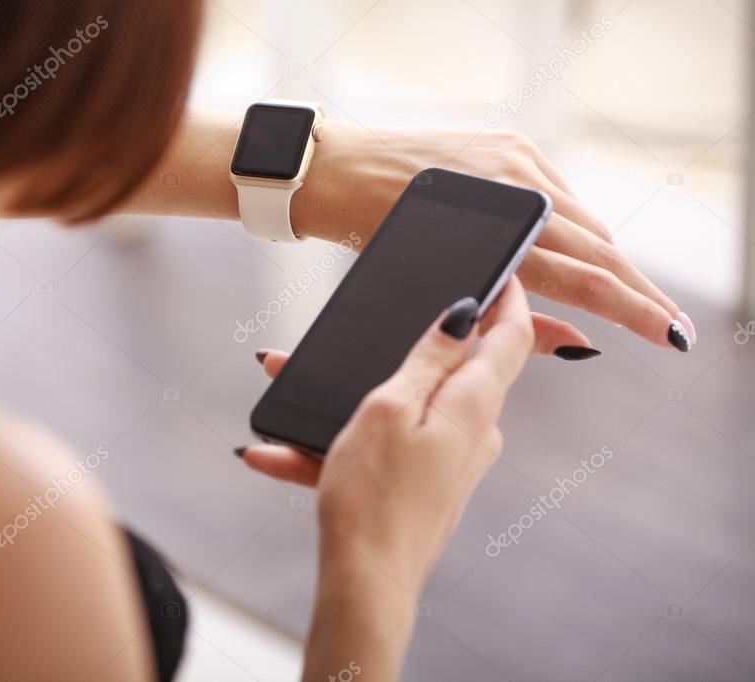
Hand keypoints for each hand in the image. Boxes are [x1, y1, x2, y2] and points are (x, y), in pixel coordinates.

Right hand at [291, 279, 532, 587]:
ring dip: (352, 395)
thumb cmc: (374, 497)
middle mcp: (474, 431)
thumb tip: (465, 315)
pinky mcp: (427, 485)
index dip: (509, 296)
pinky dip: (342, 439)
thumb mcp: (390, 407)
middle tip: (358, 327)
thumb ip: (429, 358)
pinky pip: (387, 445)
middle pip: (454, 367)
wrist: (365, 584)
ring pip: (407, 406)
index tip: (499, 269)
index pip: (512, 336)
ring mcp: (452, 461)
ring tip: (287, 390)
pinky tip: (279, 452)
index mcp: (473, 404)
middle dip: (402, 343)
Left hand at [294, 122, 695, 351]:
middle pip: (600, 248)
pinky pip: (562, 193)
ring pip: (585, 220)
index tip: (667, 334)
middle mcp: (516, 190)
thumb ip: (510, 319)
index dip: (632, 309)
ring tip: (631, 296)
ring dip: (608, 259)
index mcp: (495, 234)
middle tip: (669, 325)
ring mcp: (517, 161)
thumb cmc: (376, 236)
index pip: (583, 278)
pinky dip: (574, 224)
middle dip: (638, 291)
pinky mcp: (512, 144)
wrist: (343, 171)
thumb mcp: (438, 288)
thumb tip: (577, 343)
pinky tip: (579, 248)